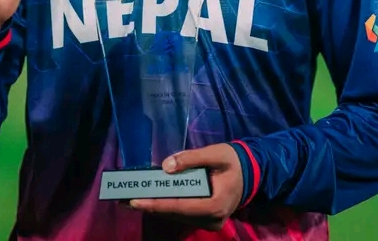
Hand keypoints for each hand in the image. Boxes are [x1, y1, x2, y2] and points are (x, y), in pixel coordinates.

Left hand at [129, 144, 244, 230]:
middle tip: (125, 199)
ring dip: (156, 207)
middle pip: (175, 214)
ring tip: (132, 199)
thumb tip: (166, 166)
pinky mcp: (206, 220)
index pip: (180, 207)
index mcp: (215, 206)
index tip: (135, 201)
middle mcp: (212, 220)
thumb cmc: (234, 161)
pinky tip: (150, 200)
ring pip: (177, 216)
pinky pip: (183, 214)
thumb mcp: (215, 153)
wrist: (252, 173)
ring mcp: (210, 223)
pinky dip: (167, 207)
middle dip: (150, 206)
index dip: (156, 204)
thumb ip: (191, 158)